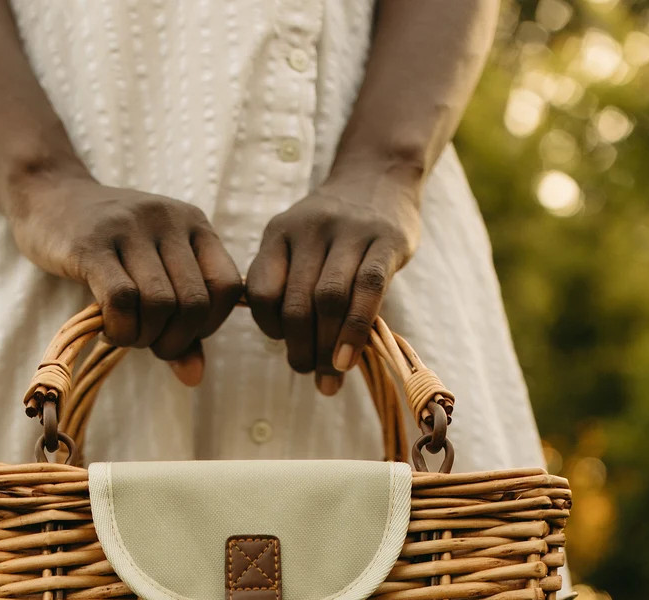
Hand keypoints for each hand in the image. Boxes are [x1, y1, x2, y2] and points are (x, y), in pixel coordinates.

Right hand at [8, 169, 242, 384]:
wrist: (48, 196)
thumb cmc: (110, 245)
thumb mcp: (154, 275)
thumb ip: (180, 325)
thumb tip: (194, 378)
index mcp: (194, 223)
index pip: (227, 287)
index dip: (209, 324)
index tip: (179, 331)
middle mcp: (168, 219)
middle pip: (193, 303)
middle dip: (173, 341)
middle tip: (148, 342)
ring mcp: (130, 227)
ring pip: (158, 304)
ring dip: (143, 337)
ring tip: (126, 334)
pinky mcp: (92, 243)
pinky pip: (121, 300)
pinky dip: (120, 330)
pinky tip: (109, 330)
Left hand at [245, 169, 421, 393]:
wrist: (379, 176)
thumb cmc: (334, 231)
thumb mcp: (300, 246)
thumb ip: (292, 291)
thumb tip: (300, 358)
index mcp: (279, 233)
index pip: (262, 292)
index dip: (269, 327)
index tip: (283, 343)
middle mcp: (310, 229)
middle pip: (298, 303)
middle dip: (300, 348)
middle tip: (307, 371)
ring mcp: (350, 231)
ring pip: (330, 299)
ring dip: (327, 346)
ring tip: (330, 374)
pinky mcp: (386, 239)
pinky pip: (368, 289)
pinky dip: (356, 329)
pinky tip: (349, 358)